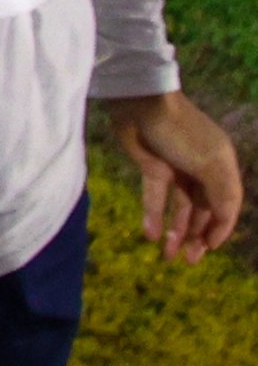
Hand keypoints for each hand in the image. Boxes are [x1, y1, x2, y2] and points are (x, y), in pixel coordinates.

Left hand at [109, 90, 243, 263]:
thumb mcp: (210, 165)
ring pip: (179, 206)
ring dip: (176, 231)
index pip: (226, 205)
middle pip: (202, 209)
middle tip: (187, 260)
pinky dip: (153, 215)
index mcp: (222, 167)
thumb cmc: (181, 132)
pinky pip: (155, 196)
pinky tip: (151, 235)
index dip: (219, 228)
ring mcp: (176, 168)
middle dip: (196, 235)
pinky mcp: (151, 165)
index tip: (208, 247)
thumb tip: (223, 223)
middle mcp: (201, 169)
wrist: (140, 105)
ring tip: (168, 255)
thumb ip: (222, 196)